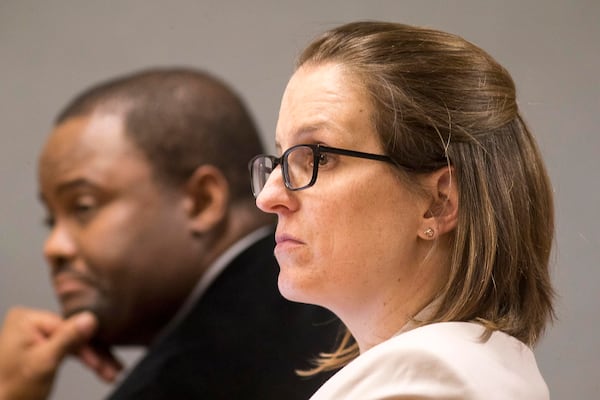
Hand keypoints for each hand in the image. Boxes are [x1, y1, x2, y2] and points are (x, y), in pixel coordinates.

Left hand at [0, 307, 121, 399]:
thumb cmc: (11, 390)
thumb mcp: (44, 363)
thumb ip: (68, 339)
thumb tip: (90, 319)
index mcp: (26, 320)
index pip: (69, 327)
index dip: (88, 346)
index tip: (102, 362)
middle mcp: (30, 323)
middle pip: (74, 335)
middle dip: (93, 355)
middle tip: (110, 370)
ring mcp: (35, 333)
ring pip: (74, 343)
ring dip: (93, 359)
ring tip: (109, 372)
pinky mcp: (41, 344)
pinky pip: (68, 348)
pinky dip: (82, 359)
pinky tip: (99, 366)